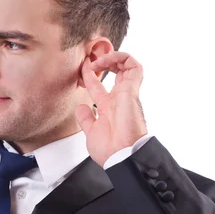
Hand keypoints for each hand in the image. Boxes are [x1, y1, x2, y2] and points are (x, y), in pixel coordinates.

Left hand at [75, 51, 147, 167]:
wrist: (121, 156)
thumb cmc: (110, 150)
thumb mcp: (91, 132)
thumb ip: (86, 118)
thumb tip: (81, 107)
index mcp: (109, 108)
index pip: (99, 86)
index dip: (89, 75)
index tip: (82, 66)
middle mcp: (119, 99)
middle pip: (116, 71)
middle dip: (103, 60)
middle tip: (90, 59)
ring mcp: (126, 93)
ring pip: (126, 64)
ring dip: (111, 57)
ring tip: (97, 60)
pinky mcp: (131, 90)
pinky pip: (133, 66)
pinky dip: (121, 57)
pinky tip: (107, 60)